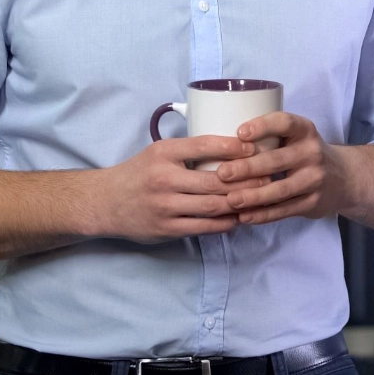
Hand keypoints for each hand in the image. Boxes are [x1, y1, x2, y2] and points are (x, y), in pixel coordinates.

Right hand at [97, 135, 267, 243]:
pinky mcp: (167, 229)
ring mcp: (165, 206)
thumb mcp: (158, 152)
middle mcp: (164, 179)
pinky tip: (240, 217)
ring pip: (213, 206)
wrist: (105, 202)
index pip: (203, 145)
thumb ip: (187, 150)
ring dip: (240, 203)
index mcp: (163, 153)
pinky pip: (204, 227)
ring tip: (260, 198)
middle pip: (214, 181)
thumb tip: (231, 146)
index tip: (253, 147)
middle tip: (268, 176)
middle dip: (245, 180)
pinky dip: (225, 223)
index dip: (232, 146)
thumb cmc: (138, 173)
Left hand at [218, 112, 351, 224]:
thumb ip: (271, 138)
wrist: (344, 178)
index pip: (285, 122)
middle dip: (248, 167)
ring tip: (230, 200)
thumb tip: (224, 143)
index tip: (240, 133)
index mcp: (305, 130)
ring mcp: (315, 179)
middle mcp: (312, 153)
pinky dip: (263, 215)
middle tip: (222, 173)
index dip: (263, 126)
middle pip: (277, 160)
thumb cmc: (305, 153)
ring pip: (280, 190)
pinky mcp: (313, 203)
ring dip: (253, 196)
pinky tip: (244, 216)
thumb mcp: (297, 137)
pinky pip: (284, 210)